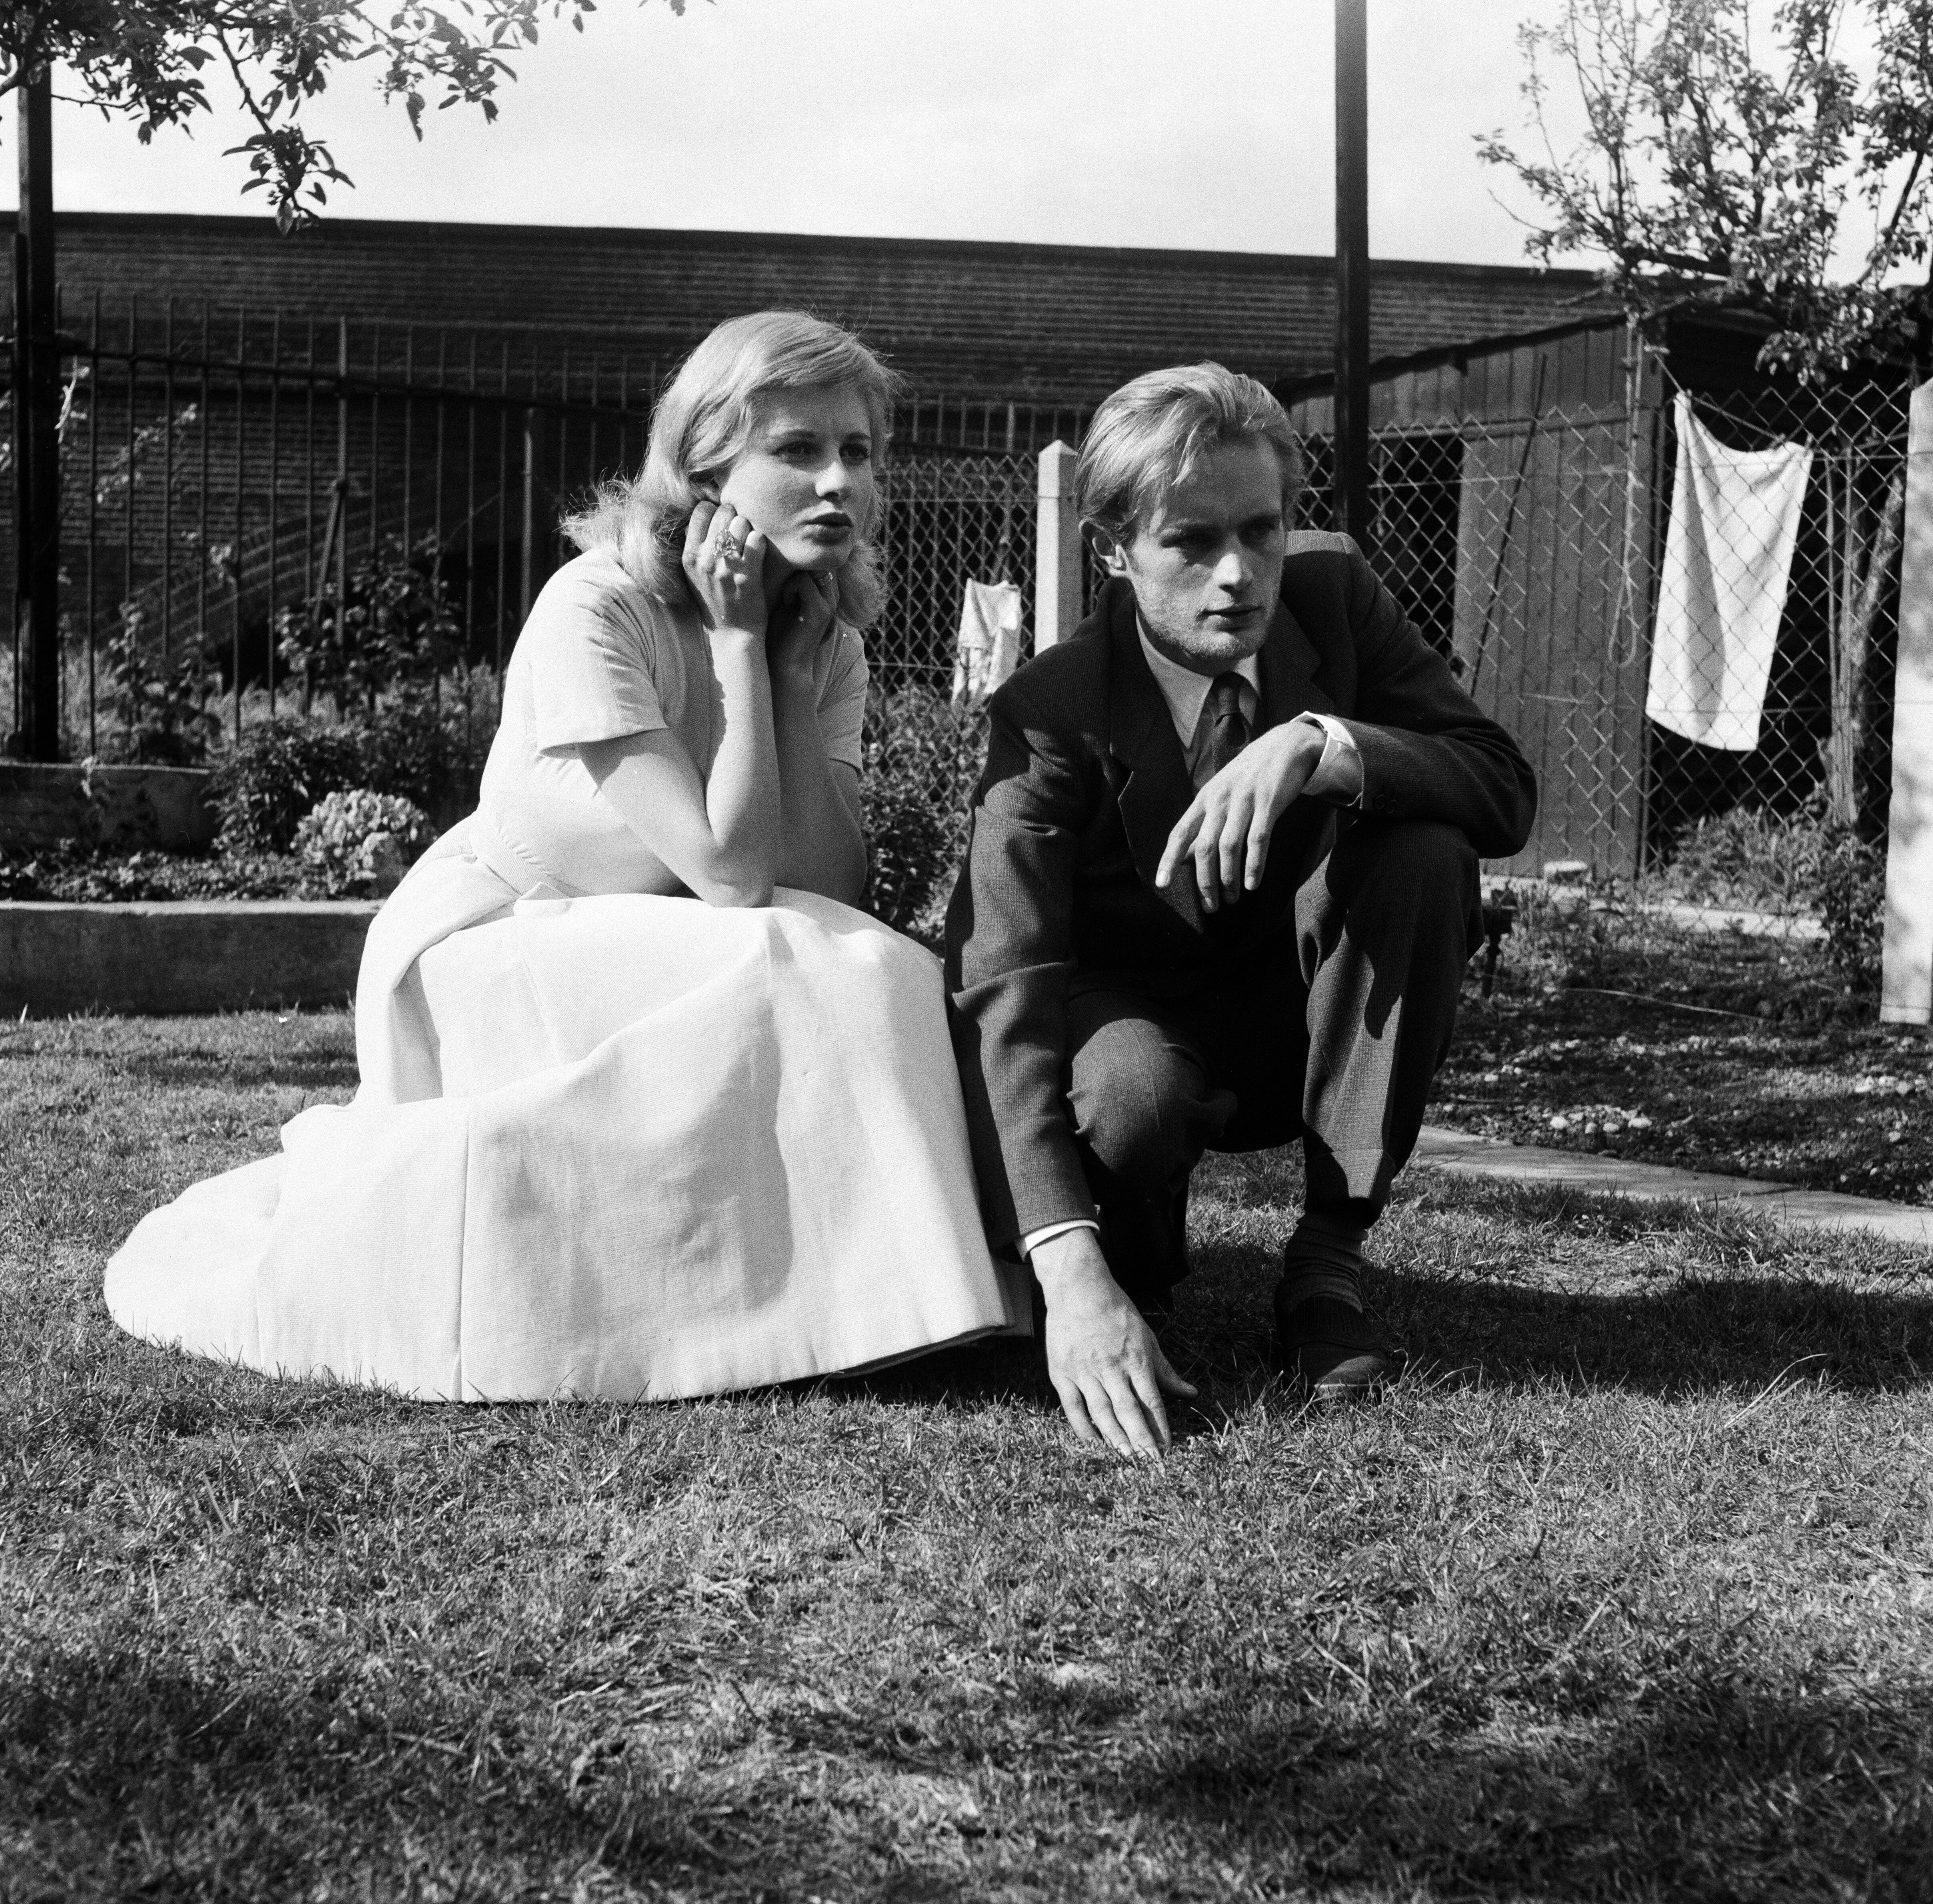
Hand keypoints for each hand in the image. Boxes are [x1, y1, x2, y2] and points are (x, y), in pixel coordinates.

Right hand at [682, 500, 769, 637]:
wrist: (733, 632)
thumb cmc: (715, 598)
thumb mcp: (694, 573)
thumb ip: (695, 544)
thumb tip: (703, 512)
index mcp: (690, 556)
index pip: (701, 510)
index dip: (715, 510)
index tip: (722, 521)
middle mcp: (705, 560)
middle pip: (723, 512)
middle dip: (734, 517)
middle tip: (738, 532)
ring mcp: (726, 567)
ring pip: (741, 522)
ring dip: (748, 529)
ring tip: (748, 543)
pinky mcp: (748, 575)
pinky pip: (757, 539)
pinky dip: (760, 542)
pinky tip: (758, 552)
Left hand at [767, 571, 838, 682]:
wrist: (784, 665)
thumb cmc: (779, 634)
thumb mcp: (785, 601)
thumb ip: (791, 581)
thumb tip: (779, 557)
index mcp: (825, 595)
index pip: (820, 563)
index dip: (802, 562)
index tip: (783, 571)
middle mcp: (831, 598)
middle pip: (819, 564)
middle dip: (798, 566)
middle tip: (782, 582)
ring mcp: (828, 605)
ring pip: (813, 570)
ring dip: (793, 577)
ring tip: (785, 596)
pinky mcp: (820, 613)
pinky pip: (805, 583)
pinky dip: (790, 589)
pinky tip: (786, 603)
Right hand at [1031, 1229, 1196, 1457]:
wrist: (1078, 1289)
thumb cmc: (1117, 1313)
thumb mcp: (1147, 1338)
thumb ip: (1166, 1371)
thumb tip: (1191, 1394)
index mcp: (1135, 1358)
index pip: (1151, 1400)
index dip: (1160, 1427)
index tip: (1168, 1450)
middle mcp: (1110, 1366)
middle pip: (1128, 1411)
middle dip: (1141, 1440)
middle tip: (1151, 1465)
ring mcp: (1084, 1370)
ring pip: (1101, 1412)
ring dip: (1115, 1439)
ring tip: (1127, 1460)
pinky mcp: (1062, 1373)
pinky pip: (1073, 1407)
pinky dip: (1083, 1428)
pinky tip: (1094, 1444)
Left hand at [1155, 719, 1323, 912]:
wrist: (1286, 746)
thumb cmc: (1250, 777)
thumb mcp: (1221, 794)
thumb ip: (1204, 824)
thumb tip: (1184, 857)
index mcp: (1204, 799)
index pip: (1179, 832)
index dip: (1168, 859)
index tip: (1161, 884)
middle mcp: (1219, 800)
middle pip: (1203, 847)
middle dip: (1204, 881)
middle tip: (1210, 906)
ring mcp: (1244, 800)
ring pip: (1229, 846)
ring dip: (1228, 878)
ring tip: (1231, 899)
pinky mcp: (1268, 802)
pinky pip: (1258, 839)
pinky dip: (1254, 864)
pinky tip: (1252, 884)